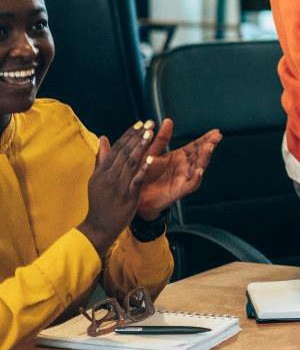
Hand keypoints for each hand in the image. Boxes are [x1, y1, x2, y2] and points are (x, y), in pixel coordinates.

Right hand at [77, 121, 157, 254]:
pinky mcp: (128, 196)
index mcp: (102, 171)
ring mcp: (118, 185)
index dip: (129, 135)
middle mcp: (109, 176)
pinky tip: (152, 158)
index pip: (117, 148)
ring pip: (130, 162)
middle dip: (137, 136)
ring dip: (140, 147)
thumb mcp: (96, 179)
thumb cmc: (99, 201)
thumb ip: (102, 158)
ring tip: (150, 133)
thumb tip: (103, 138)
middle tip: (149, 122)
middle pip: (124, 152)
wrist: (98, 226)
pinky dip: (144, 168)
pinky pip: (136, 180)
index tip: (139, 123)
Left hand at [135, 118, 222, 220]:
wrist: (135, 194)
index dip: (206, 139)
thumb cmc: (144, 173)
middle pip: (201, 155)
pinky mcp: (179, 190)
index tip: (216, 131)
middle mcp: (184, 167)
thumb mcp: (152, 152)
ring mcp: (183, 178)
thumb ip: (162, 138)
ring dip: (205, 158)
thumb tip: (168, 120)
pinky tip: (199, 171)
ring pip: (199, 167)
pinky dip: (196, 178)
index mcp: (179, 157)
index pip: (196, 146)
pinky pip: (191, 184)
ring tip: (209, 148)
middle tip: (216, 137)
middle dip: (209, 145)